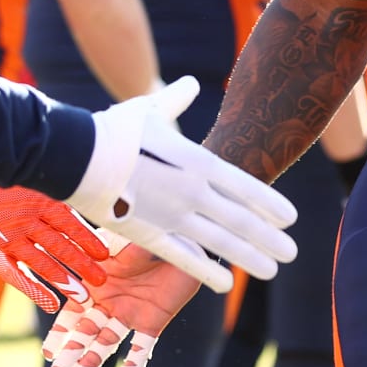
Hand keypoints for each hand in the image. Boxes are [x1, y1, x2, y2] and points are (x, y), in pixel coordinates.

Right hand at [41, 242, 199, 366]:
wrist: (186, 244)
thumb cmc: (150, 236)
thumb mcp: (122, 240)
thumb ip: (100, 247)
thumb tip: (77, 244)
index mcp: (95, 284)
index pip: (71, 313)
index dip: (60, 332)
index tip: (48, 351)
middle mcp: (108, 302)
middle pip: (85, 332)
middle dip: (71, 352)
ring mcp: (130, 314)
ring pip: (106, 343)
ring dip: (92, 362)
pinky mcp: (153, 321)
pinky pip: (141, 347)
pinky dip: (133, 365)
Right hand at [68, 76, 297, 292]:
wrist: (74, 155)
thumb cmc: (113, 130)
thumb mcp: (150, 110)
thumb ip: (176, 101)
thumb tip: (190, 82)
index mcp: (198, 163)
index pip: (245, 187)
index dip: (270, 204)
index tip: (291, 218)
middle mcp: (192, 192)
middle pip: (241, 220)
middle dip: (268, 238)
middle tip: (292, 252)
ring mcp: (172, 216)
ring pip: (220, 243)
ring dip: (249, 257)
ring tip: (273, 270)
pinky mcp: (147, 234)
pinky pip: (184, 258)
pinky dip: (206, 272)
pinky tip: (225, 284)